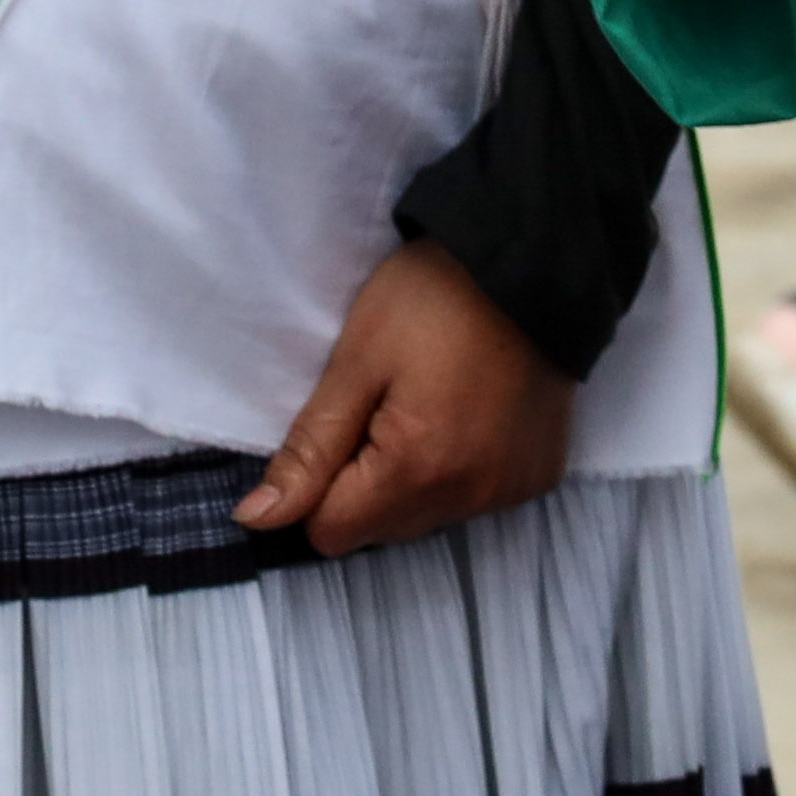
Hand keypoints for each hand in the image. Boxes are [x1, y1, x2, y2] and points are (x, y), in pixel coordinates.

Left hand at [235, 242, 571, 554]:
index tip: (338, 425)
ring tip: (425, 406)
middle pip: (381, 530)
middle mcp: (471, 499)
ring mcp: (511, 492)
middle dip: (364, 483)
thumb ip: (310, 449)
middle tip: (382, 405)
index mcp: (418, 471)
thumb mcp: (355, 362)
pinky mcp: (537, 478)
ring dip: (410, 480)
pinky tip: (463, 415)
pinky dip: (456, 471)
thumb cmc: (430, 301)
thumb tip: (258, 518)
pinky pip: (473, 499)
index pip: (332, 532)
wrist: (527, 263)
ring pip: (426, 517)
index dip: (318, 485)